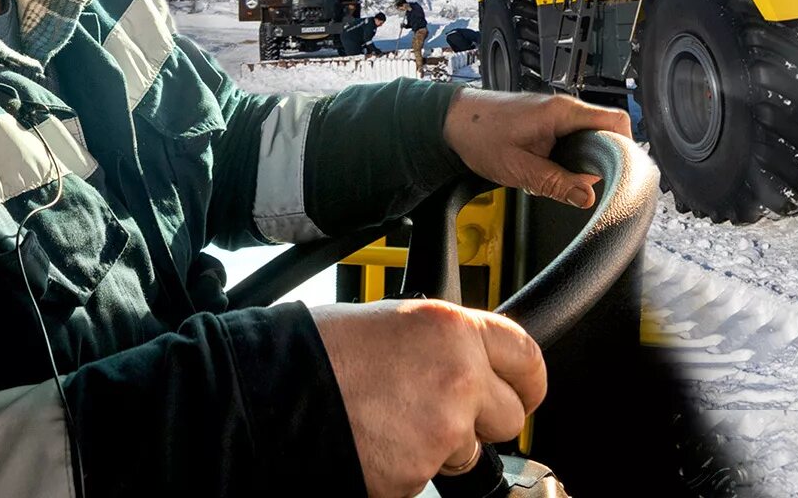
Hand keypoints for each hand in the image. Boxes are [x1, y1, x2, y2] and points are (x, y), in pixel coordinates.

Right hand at [309, 298, 543, 497]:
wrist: (269, 397)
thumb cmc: (315, 353)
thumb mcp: (393, 322)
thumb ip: (442, 341)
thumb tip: (465, 358)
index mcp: (452, 330)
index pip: (526, 356)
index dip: (528, 380)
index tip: (526, 391)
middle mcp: (458, 377)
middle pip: (510, 415)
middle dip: (483, 420)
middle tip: (445, 413)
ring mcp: (442, 431)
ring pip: (468, 452)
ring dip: (441, 446)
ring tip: (391, 422)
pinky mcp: (418, 475)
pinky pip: (429, 476)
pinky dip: (408, 467)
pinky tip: (377, 442)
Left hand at [443, 89, 632, 209]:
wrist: (452, 120)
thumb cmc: (479, 135)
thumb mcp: (519, 168)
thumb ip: (556, 183)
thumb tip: (588, 197)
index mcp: (563, 112)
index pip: (616, 121)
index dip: (627, 147)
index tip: (624, 174)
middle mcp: (564, 109)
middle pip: (606, 132)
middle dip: (603, 162)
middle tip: (588, 186)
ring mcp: (557, 114)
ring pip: (589, 139)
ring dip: (583, 162)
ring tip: (564, 180)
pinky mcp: (548, 123)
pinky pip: (573, 139)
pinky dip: (569, 158)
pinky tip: (552, 172)